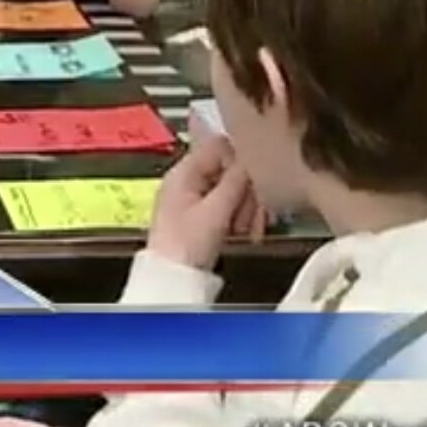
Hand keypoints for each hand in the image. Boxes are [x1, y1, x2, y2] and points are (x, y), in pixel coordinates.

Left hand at [146, 125, 263, 269]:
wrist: (171, 280)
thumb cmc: (184, 246)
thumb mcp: (215, 210)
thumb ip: (235, 181)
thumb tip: (251, 158)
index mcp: (184, 172)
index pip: (220, 146)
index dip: (241, 160)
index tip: (255, 180)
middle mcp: (188, 181)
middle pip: (231, 170)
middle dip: (247, 192)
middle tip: (252, 213)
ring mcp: (195, 200)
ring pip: (234, 190)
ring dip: (246, 208)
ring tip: (245, 228)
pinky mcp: (203, 217)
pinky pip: (229, 207)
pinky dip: (240, 218)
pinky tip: (244, 233)